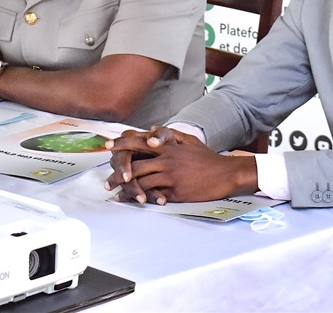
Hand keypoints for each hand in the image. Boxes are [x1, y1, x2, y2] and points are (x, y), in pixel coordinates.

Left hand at [103, 126, 258, 204]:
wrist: (224, 174)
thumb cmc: (207, 157)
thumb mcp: (188, 140)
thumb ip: (168, 134)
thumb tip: (149, 131)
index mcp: (168, 146)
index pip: (138, 142)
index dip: (121, 144)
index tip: (108, 146)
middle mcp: (166, 160)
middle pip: (135, 166)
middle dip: (119, 174)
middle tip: (108, 181)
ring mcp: (170, 176)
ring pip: (141, 182)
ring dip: (127, 189)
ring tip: (116, 194)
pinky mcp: (175, 191)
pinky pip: (154, 195)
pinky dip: (142, 198)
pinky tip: (134, 202)